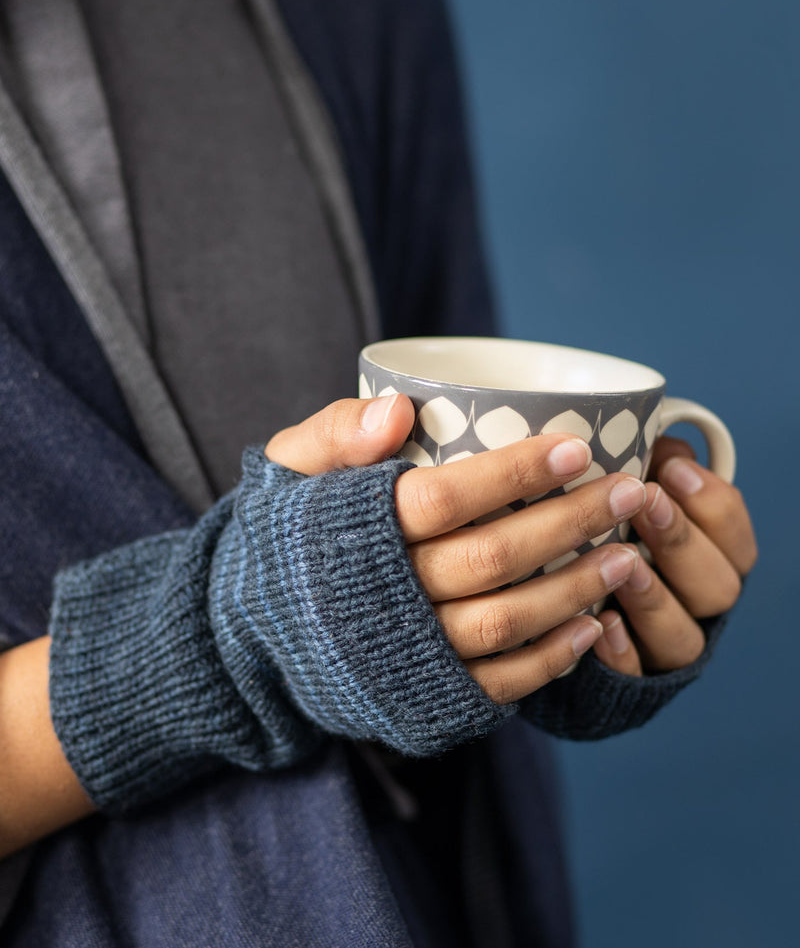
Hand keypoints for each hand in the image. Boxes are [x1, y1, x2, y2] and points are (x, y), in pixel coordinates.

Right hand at [267, 395, 650, 703]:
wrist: (247, 633)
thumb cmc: (283, 534)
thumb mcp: (286, 468)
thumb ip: (335, 432)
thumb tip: (398, 409)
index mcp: (350, 532)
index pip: (443, 498)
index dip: (513, 473)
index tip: (575, 448)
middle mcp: (382, 597)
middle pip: (490, 558)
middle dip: (568, 523)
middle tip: (629, 491)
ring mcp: (404, 654)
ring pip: (503, 622)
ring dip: (574, 590)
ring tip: (626, 554)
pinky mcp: (422, 697)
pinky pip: (495, 685)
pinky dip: (550, 660)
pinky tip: (594, 627)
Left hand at [592, 436, 757, 675]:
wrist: (555, 601)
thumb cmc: (599, 529)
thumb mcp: (623, 494)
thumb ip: (644, 466)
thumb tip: (649, 429)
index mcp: (710, 556)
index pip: (736, 536)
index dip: (712, 504)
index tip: (671, 466)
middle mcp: (696, 604)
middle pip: (718, 587)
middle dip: (683, 540)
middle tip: (645, 501)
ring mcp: (663, 644)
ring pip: (683, 635)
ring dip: (655, 595)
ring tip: (624, 563)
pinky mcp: (627, 676)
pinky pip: (634, 674)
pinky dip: (621, 651)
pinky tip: (601, 623)